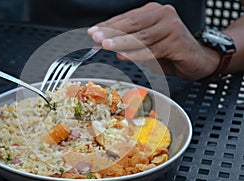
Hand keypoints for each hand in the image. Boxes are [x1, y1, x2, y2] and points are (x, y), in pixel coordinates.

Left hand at [88, 2, 219, 80]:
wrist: (197, 60)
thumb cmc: (170, 51)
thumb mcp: (146, 44)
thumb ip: (129, 41)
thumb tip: (106, 43)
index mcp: (153, 12)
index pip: (126, 18)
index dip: (108, 25)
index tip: (92, 31)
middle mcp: (163, 15)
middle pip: (132, 24)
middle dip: (111, 32)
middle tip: (95, 37)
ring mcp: (172, 26)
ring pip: (141, 36)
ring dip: (121, 42)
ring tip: (105, 45)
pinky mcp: (177, 41)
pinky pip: (152, 49)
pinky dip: (136, 54)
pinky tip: (123, 55)